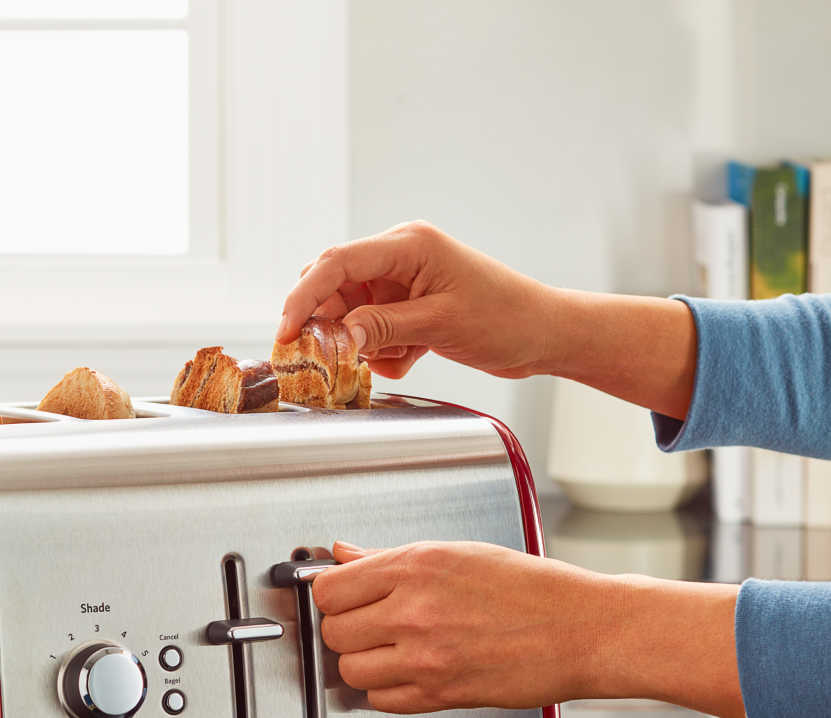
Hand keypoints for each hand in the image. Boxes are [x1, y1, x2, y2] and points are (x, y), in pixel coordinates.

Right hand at [274, 221, 549, 380]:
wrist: (544, 334)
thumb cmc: (506, 318)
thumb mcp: (439, 325)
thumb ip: (382, 328)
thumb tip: (337, 337)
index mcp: (409, 245)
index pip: (337, 263)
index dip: (303, 297)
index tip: (286, 332)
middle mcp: (402, 256)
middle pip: (337, 285)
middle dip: (331, 323)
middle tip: (329, 356)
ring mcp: (406, 281)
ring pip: (353, 312)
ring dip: (364, 343)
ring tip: (397, 357)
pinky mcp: (411, 305)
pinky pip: (375, 328)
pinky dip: (384, 350)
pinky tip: (411, 358)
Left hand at [312, 539, 744, 717]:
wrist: (583, 630)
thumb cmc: (534, 590)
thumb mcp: (458, 554)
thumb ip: (390, 558)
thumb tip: (345, 555)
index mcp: (417, 566)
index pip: (330, 587)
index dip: (335, 594)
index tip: (345, 598)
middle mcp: (414, 610)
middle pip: (334, 630)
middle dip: (348, 628)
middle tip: (372, 624)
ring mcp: (425, 655)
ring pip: (351, 668)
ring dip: (365, 661)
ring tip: (392, 649)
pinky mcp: (440, 693)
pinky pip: (381, 699)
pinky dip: (388, 689)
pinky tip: (411, 672)